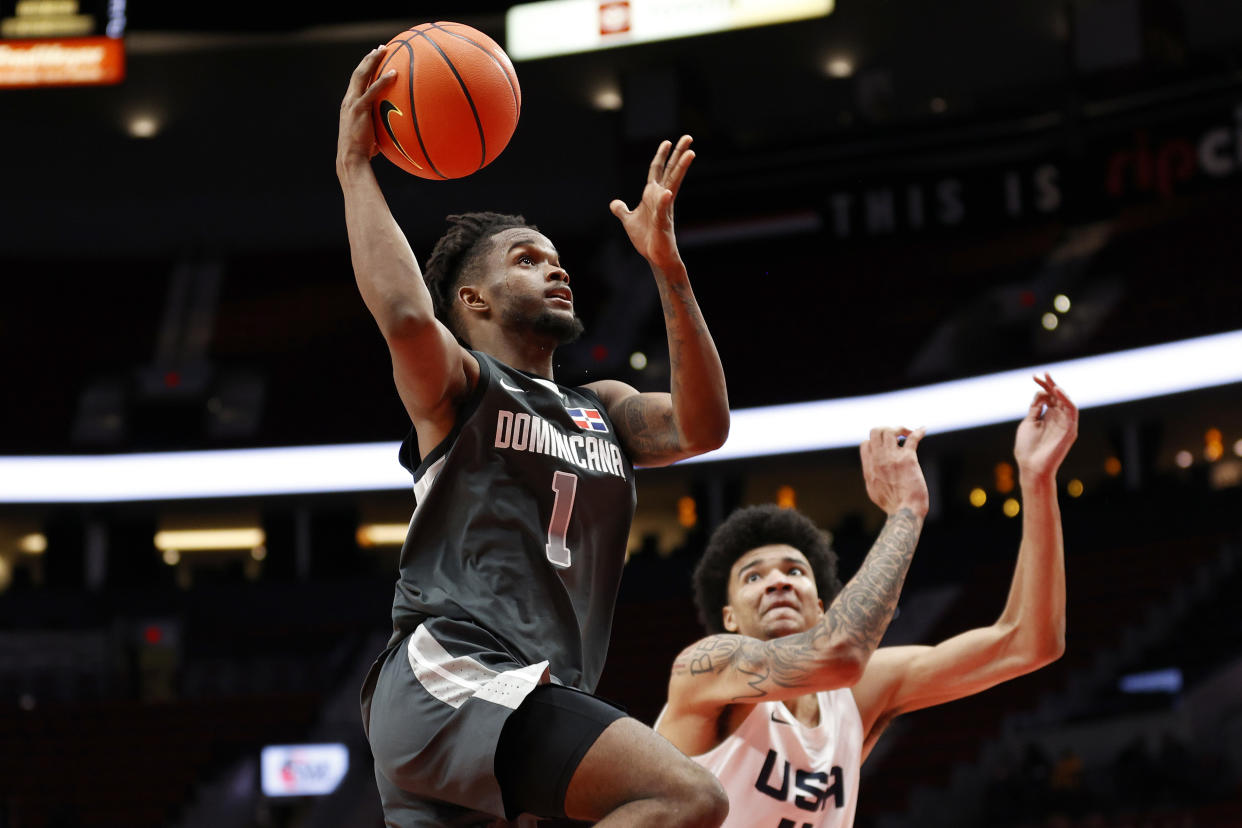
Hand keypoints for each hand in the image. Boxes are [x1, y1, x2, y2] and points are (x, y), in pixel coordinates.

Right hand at [337, 45, 396, 168]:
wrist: (351, 158)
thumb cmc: (362, 152)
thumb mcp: (370, 134)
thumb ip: (378, 126)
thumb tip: (394, 129)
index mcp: (349, 104)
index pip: (356, 81)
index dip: (364, 68)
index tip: (373, 58)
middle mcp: (349, 100)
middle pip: (358, 73)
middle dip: (369, 59)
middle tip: (380, 48)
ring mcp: (352, 103)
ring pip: (362, 75)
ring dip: (373, 61)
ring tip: (384, 50)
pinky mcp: (359, 109)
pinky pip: (373, 90)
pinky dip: (383, 80)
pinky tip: (394, 73)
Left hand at [609, 135, 694, 270]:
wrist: (656, 257)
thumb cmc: (646, 238)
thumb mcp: (628, 220)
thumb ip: (622, 210)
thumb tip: (614, 203)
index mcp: (653, 195)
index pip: (657, 171)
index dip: (661, 156)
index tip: (667, 141)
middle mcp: (662, 197)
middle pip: (671, 171)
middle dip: (678, 154)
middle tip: (689, 137)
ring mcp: (664, 208)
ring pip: (674, 183)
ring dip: (681, 168)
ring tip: (691, 153)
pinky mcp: (663, 221)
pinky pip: (663, 209)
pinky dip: (664, 201)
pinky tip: (667, 192)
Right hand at [860, 427, 928, 518]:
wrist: (904, 512)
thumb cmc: (892, 505)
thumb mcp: (873, 490)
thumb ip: (872, 476)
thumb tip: (874, 470)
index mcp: (869, 467)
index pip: (866, 444)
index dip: (876, 442)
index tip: (886, 447)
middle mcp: (878, 459)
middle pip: (875, 431)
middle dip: (886, 429)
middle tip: (896, 436)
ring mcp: (892, 458)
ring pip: (890, 431)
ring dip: (900, 429)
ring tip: (907, 434)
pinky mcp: (908, 459)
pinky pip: (912, 438)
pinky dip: (918, 431)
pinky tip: (923, 430)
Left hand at [1014, 373, 1078, 478]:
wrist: (1031, 467)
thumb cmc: (1027, 448)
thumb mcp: (1029, 423)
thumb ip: (1035, 409)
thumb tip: (1040, 393)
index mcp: (1047, 417)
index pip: (1048, 397)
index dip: (1043, 386)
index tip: (1034, 376)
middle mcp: (1057, 419)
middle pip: (1058, 397)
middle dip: (1051, 384)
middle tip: (1043, 374)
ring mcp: (1064, 424)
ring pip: (1067, 402)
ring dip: (1060, 391)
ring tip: (1051, 383)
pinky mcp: (1070, 430)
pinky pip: (1072, 411)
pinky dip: (1066, 400)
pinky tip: (1057, 392)